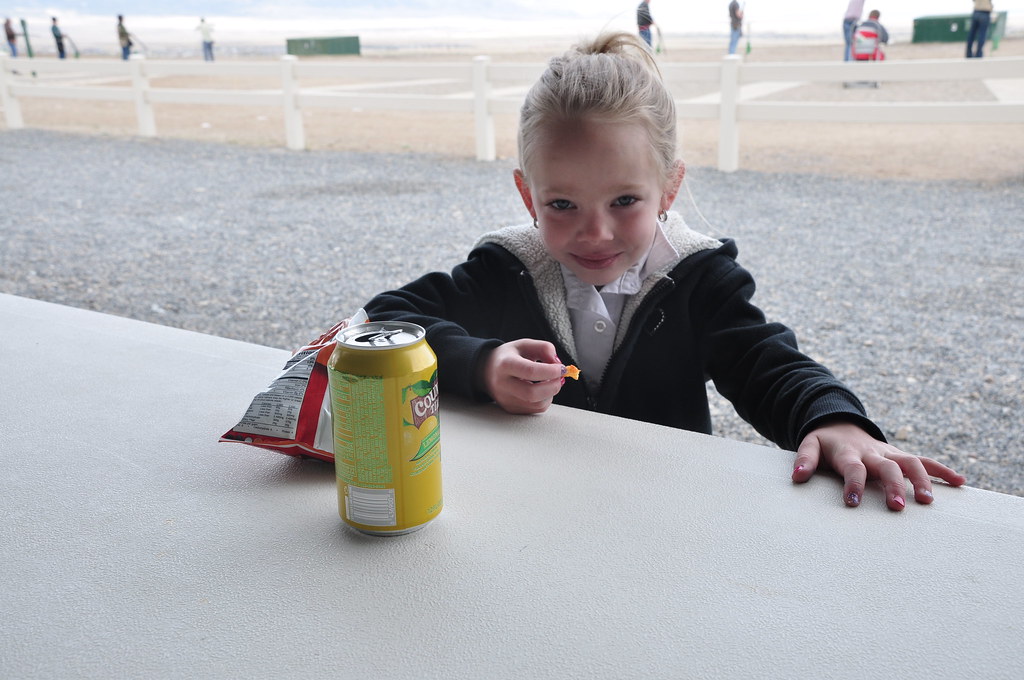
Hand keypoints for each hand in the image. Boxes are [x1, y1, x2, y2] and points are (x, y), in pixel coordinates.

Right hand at [479, 339, 565, 414]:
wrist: (487, 370)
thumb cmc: (508, 356)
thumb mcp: (524, 345)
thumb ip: (543, 348)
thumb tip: (557, 362)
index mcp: (505, 364)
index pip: (530, 371)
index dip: (550, 371)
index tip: (562, 368)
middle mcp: (503, 384)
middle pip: (532, 393)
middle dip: (553, 386)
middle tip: (560, 377)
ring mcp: (506, 399)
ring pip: (536, 405)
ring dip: (550, 394)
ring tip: (550, 382)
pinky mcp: (511, 409)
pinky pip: (535, 410)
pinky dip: (545, 400)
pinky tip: (542, 390)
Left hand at [792, 423, 965, 510]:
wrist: (840, 424)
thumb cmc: (824, 443)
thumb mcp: (809, 445)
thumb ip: (803, 460)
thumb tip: (797, 478)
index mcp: (849, 453)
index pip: (852, 468)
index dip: (853, 485)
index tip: (853, 503)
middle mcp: (873, 452)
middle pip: (887, 467)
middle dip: (893, 486)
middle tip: (898, 507)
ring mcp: (890, 453)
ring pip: (911, 463)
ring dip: (922, 480)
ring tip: (929, 502)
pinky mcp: (901, 455)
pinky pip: (925, 461)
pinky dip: (943, 471)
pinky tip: (960, 483)